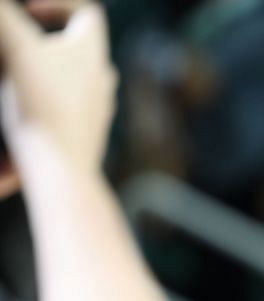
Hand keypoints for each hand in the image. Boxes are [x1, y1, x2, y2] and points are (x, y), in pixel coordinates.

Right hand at [0, 1, 115, 171]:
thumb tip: (0, 5)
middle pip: (83, 46)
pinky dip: (53, 98)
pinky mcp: (91, 133)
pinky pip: (74, 106)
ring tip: (22, 74)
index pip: (87, 13)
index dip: (58, 5)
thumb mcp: (16, 51)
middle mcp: (103, 80)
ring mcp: (101, 108)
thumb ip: (5, 19)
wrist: (61, 170)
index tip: (29, 13)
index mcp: (92, 54)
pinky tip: (30, 107)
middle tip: (21, 43)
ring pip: (79, 78)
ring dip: (51, 70)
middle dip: (51, 39)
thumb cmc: (40, 108)